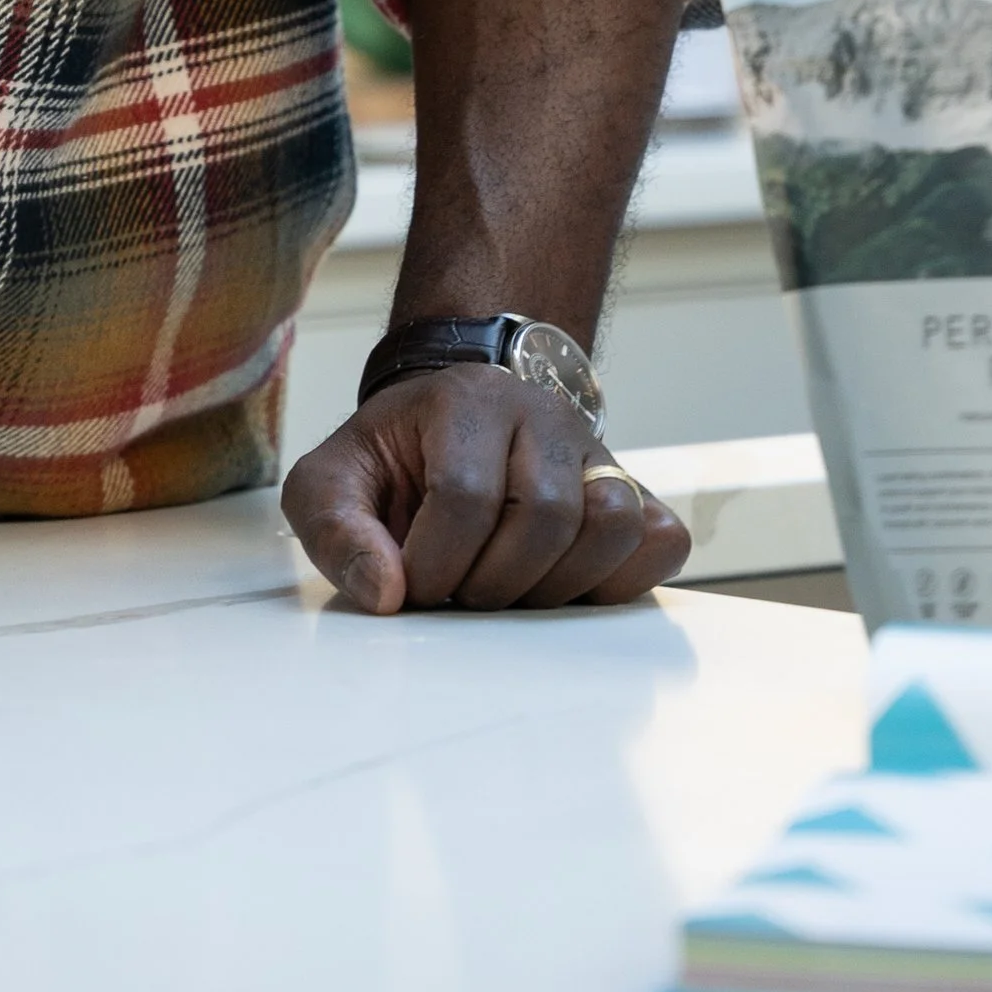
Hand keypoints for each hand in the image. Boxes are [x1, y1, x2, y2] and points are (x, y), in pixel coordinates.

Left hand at [281, 367, 688, 612]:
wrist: (445, 426)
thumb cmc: (391, 462)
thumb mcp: (330, 484)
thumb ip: (334, 531)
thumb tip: (385, 592)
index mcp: (467, 398)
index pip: (465, 495)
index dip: (434, 563)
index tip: (412, 585)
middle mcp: (542, 413)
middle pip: (545, 515)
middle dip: (493, 582)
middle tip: (461, 592)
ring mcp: (597, 449)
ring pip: (613, 523)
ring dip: (558, 585)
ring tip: (510, 591)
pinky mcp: (635, 489)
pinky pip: (661, 540)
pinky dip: (621, 580)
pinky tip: (564, 587)